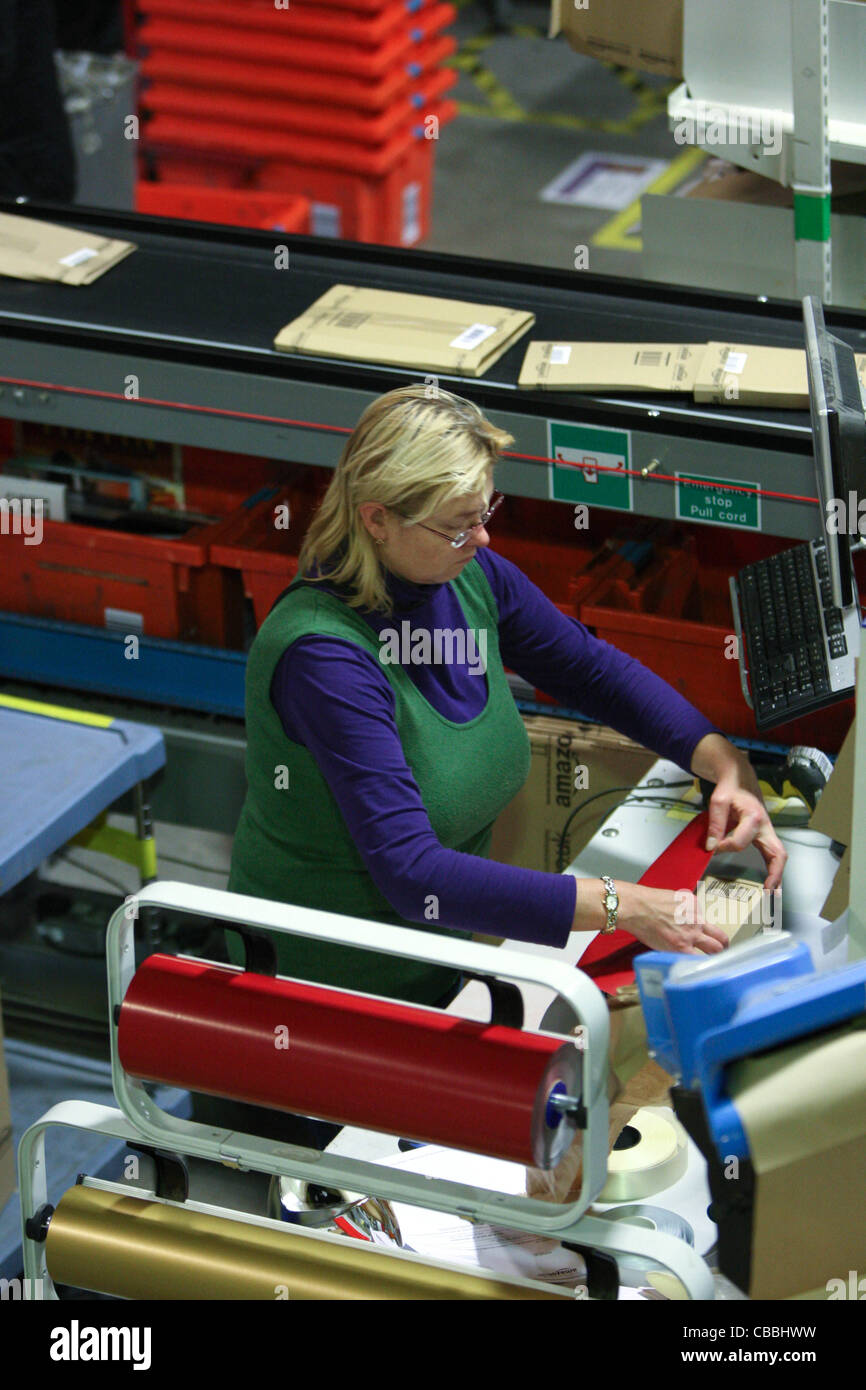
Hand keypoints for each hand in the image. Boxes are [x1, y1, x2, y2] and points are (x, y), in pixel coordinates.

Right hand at [572, 879, 729, 954]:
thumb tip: (685, 919)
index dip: (711, 933)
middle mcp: (697, 920)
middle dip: (722, 947)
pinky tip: (699, 971)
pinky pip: (695, 960)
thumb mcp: (672, 898)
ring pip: (714, 950)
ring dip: (715, 957)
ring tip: (713, 965)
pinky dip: (697, 964)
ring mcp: (690, 935)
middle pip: (720, 938)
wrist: (636, 907)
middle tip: (721, 954)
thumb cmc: (646, 902)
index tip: (713, 939)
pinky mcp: (680, 947)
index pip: (709, 922)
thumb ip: (683, 909)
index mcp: (695, 905)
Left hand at [691, 735, 786, 890]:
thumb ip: (715, 824)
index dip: (725, 846)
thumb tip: (712, 845)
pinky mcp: (763, 834)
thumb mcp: (718, 801)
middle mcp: (764, 825)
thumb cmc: (730, 787)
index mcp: (754, 816)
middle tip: (767, 889)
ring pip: (779, 854)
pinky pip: (772, 852)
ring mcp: (766, 830)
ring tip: (771, 892)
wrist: (739, 777)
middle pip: (777, 852)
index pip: (740, 841)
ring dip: (777, 873)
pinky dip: (773, 867)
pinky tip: (769, 881)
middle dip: (774, 872)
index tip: (713, 846)